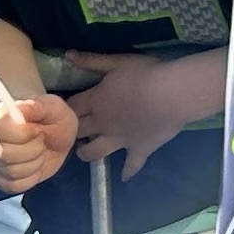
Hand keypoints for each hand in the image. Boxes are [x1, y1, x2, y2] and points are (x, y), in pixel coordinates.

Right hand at [0, 95, 77, 192]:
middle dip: (33, 149)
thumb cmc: (50, 117)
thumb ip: (38, 106)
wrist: (51, 134)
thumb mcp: (53, 107)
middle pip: (5, 155)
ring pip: (12, 172)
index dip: (24, 132)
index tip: (37, 129)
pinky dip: (31, 177)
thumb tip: (22, 107)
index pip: (0, 129)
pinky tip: (34, 165)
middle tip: (40, 141)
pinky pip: (15, 186)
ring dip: (35, 163)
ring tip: (39, 151)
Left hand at [67, 50, 224, 179]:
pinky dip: (128, 171)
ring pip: (95, 152)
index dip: (67, 107)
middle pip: (79, 131)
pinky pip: (132, 165)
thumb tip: (67, 56)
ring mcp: (120, 140)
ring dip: (87, 153)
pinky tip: (125, 177)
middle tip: (72, 131)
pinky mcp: (139, 150)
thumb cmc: (145, 73)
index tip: (62, 109)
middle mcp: (103, 123)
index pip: (73, 106)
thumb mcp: (117, 61)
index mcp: (96, 100)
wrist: (171, 95)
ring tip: (85, 153)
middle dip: (73, 131)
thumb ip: (92, 60)